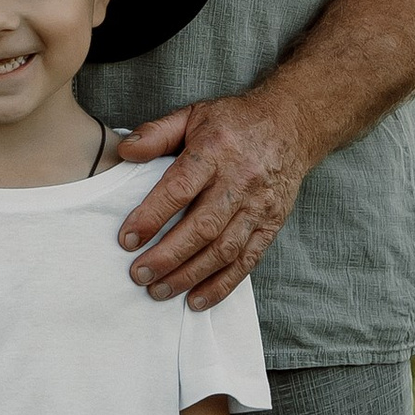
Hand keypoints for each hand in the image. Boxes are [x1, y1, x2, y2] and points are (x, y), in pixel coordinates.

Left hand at [116, 89, 313, 308]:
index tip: (127, 239)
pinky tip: (197, 300)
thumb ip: (157, 133)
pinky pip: (248, 261)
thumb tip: (124, 152)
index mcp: (215, 151)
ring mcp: (258, 206)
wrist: (291, 125)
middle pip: (202, 227)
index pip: (179, 189)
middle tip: (138, 274)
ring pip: (224, 250)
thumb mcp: (193, 114)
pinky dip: (222, 285)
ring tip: (159, 291)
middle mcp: (240, 181)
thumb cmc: (234, 123)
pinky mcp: (271, 224)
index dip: (151, 217)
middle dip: (167, 256)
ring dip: (189, 275)